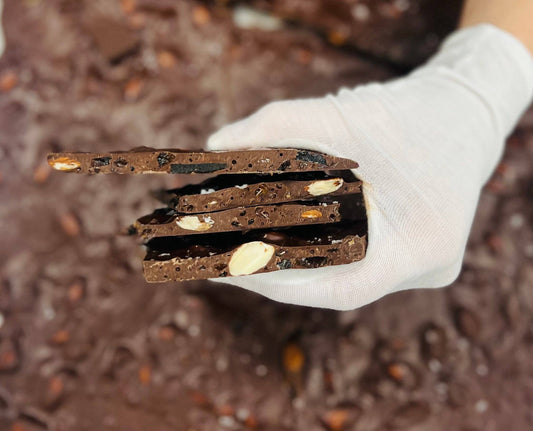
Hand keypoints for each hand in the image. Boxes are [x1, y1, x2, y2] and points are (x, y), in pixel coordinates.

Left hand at [207, 25, 532, 309]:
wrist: (462, 115)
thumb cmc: (409, 113)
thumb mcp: (343, 113)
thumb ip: (278, 123)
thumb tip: (215, 143)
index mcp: (424, 243)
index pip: (342, 288)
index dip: (281, 283)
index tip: (231, 269)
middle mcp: (427, 266)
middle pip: (339, 284)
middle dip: (277, 274)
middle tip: (222, 260)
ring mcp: (424, 267)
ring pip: (347, 276)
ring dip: (294, 264)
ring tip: (240, 249)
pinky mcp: (415, 258)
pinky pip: (359, 263)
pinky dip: (318, 253)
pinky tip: (280, 239)